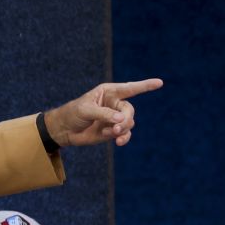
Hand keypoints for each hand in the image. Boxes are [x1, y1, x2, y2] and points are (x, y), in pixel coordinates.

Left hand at [42, 78, 163, 147]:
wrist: (65, 130)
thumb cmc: (73, 113)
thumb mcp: (86, 110)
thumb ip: (104, 113)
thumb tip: (120, 119)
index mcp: (109, 92)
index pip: (130, 88)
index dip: (145, 85)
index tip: (159, 83)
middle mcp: (114, 103)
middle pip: (130, 110)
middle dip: (126, 120)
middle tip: (116, 128)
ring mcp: (114, 118)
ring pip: (129, 123)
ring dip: (122, 129)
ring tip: (110, 133)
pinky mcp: (113, 131)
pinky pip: (125, 134)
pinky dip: (123, 138)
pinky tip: (117, 142)